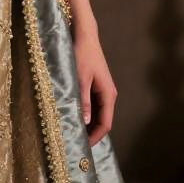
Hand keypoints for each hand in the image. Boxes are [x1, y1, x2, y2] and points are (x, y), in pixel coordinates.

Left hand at [73, 30, 116, 146]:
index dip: (96, 137)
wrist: (84, 35)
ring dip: (89, 124)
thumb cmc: (82, 55)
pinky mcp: (96, 85)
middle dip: (92, 133)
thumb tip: (86, 121)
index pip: (105, 124)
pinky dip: (86, 113)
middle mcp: (109, 95)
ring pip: (98, 113)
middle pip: (103, 121)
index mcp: (108, 95)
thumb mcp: (80, 78)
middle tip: (77, 144)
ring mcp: (103, 90)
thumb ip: (83, 100)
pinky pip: (93, 105)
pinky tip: (75, 117)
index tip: (84, 147)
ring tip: (74, 133)